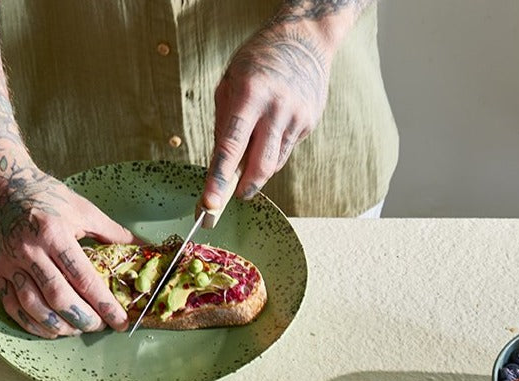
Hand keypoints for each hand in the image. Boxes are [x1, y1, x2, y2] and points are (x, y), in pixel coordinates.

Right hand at [0, 153, 138, 338]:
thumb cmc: (44, 195)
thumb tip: (144, 248)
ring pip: (35, 307)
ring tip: (77, 329)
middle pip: (60, 297)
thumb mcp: (82, 209)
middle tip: (100, 327)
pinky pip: (14, 308)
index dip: (104, 305)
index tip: (120, 321)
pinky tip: (51, 329)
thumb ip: (114, 233)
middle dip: (84, 319)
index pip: (84, 278)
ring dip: (60, 326)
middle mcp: (30, 250)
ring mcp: (10, 263)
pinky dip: (34, 325)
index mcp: (55, 233)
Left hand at [202, 18, 332, 210]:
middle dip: (245, 188)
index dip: (219, 178)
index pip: (231, 147)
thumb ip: (224, 124)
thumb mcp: (231, 82)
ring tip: (251, 153)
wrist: (305, 40)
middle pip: (259, 166)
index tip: (210, 203)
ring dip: (258, 170)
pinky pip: (285, 151)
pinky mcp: (308, 124)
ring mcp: (296, 118)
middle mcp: (275, 108)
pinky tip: (269, 133)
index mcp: (249, 94)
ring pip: (273, 163)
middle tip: (234, 195)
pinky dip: (272, 152)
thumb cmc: (259, 61)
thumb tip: (219, 164)